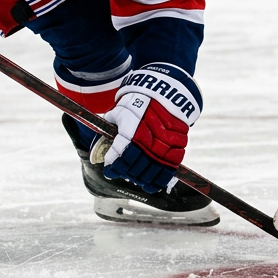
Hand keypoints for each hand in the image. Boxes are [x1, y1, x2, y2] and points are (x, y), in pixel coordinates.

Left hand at [96, 63, 201, 193]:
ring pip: (150, 171)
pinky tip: (151, 186)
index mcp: (130, 131)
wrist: (165, 91)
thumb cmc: (139, 101)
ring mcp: (163, 145)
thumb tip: (100, 141)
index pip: (119, 156)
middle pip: (134, 166)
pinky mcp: (177, 147)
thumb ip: (111, 127)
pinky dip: (159, 180)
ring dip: (141, 179)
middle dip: (126, 173)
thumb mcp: (120, 110)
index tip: (109, 170)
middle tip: (122, 173)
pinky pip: (168, 170)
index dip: (112, 167)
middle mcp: (147, 140)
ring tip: (136, 181)